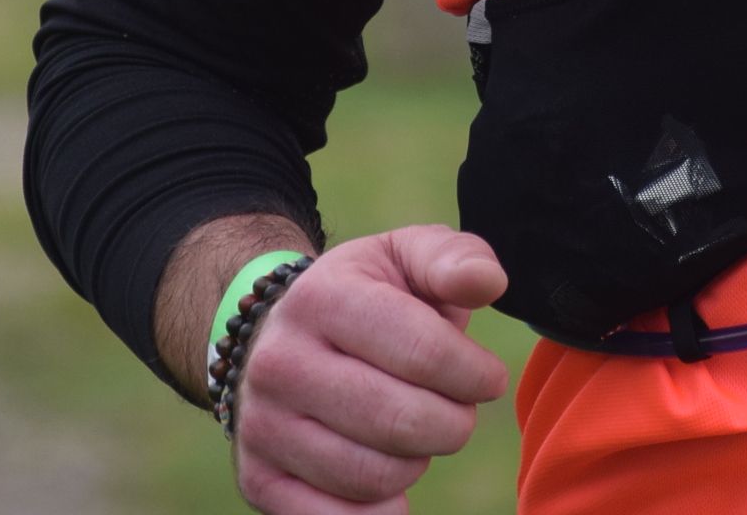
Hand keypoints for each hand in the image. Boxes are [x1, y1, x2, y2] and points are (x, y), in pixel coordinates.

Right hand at [232, 225, 509, 514]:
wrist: (273, 334)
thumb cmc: (365, 297)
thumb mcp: (405, 256)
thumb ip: (455, 258)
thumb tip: (488, 282)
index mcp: (323, 299)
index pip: (424, 352)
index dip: (475, 374)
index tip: (486, 377)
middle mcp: (281, 363)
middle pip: (403, 422)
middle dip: (453, 422)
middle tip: (454, 408)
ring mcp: (263, 425)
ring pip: (376, 477)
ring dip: (417, 461)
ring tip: (413, 430)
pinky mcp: (258, 479)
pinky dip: (381, 509)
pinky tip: (389, 477)